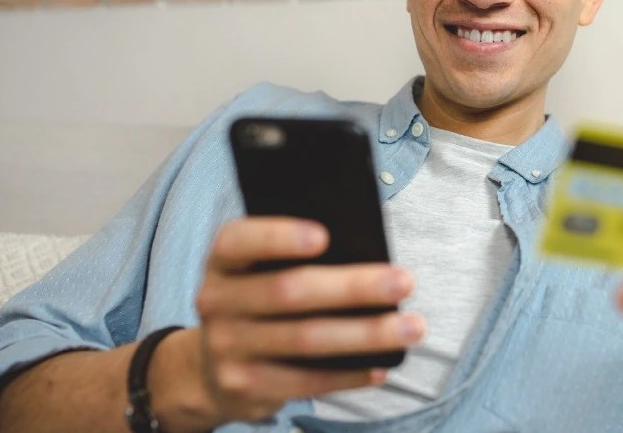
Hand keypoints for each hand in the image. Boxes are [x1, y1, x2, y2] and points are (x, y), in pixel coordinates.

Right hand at [193, 217, 423, 423]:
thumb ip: (293, 258)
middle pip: (289, 292)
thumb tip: (366, 253)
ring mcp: (227, 347)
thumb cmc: (259, 299)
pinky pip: (306, 381)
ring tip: (412, 327)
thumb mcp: (259, 271)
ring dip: (367, 334)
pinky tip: (382, 366)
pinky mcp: (243, 386)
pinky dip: (349, 374)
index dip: (279, 236)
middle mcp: (216, 301)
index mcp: (223, 261)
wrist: (210, 368)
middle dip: (353, 287)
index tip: (325, 235)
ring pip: (306, 339)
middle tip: (405, 281)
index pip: (240, 241)